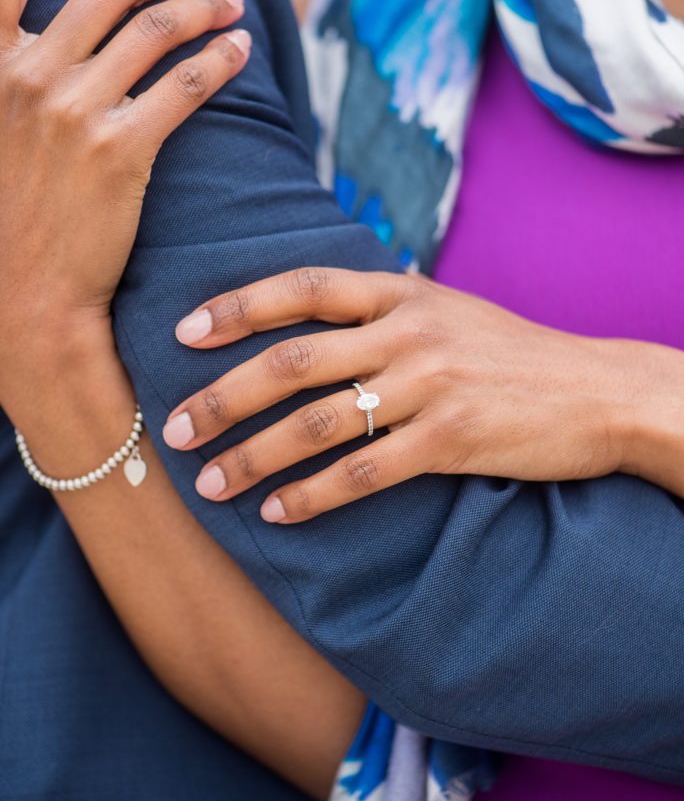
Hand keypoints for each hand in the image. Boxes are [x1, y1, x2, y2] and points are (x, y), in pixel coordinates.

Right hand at [0, 0, 250, 374]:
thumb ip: (14, 77)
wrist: (24, 295)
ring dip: (201, 5)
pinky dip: (217, 60)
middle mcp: (26, 76)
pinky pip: (183, 85)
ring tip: (230, 2)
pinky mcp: (122, 151)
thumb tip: (61, 42)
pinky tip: (238, 51)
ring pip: (155, 30)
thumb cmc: (9, 219)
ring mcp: (74, 112)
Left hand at [162, 267, 683, 522]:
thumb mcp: (449, 308)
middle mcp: (410, 332)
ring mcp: (432, 385)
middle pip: (294, 360)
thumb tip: (312, 313)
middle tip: (175, 429)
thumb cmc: (511, 352)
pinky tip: (279, 513)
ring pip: (319, 422)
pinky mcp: (453, 440)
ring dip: (256, 455)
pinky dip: (314, 495)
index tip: (183, 332)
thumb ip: (384, 307)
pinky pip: (365, 472)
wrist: (596, 391)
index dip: (238, 306)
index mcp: (403, 293)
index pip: (305, 287)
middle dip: (224, 396)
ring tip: (211, 483)